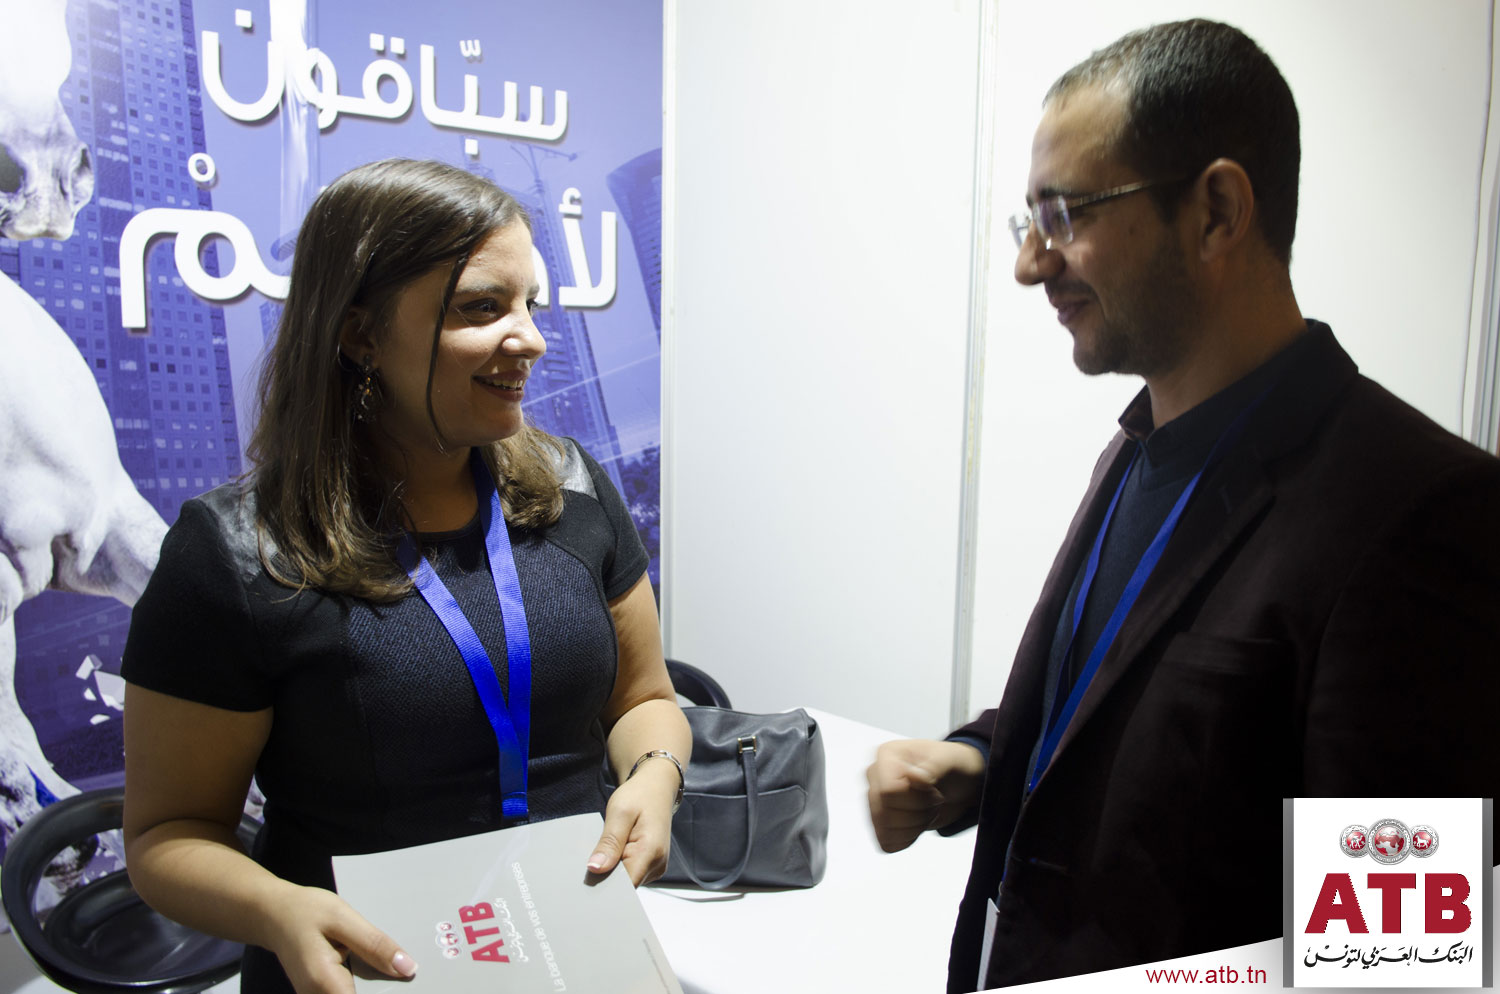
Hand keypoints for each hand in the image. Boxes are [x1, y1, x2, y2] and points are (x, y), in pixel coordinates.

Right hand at [265, 885, 417, 993]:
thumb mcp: (343, 919)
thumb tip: (408, 969)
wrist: (272, 915)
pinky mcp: (320, 993)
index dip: (391, 993)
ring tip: (398, 963)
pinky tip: (378, 963)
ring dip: (378, 984)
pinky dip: (367, 981)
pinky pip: (349, 991)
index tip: (413, 983)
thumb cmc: (305, 912)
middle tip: (408, 966)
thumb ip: (375, 945)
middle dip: (386, 986)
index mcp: (325, 983)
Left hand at [589, 759, 678, 884]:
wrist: (656, 787)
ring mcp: (655, 867)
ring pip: (626, 881)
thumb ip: (609, 843)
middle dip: (606, 876)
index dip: (605, 885)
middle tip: (594, 856)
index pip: (626, 886)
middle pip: (625, 886)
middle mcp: (657, 864)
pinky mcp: (650, 866)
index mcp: (651, 851)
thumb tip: (595, 868)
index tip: (588, 878)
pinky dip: (618, 866)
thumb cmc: (640, 795)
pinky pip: (629, 874)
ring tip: (608, 848)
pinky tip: (614, 851)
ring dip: (612, 869)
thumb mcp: (619, 813)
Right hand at [866, 739, 984, 852]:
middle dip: (919, 813)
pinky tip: (918, 822)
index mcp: (887, 755)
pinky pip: (887, 842)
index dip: (916, 799)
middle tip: (935, 800)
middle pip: (886, 813)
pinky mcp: (881, 822)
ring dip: (915, 827)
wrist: (957, 784)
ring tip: (927, 809)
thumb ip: (933, 768)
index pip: (888, 791)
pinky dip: (908, 838)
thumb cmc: (951, 767)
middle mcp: (875, 777)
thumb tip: (913, 778)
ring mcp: (875, 800)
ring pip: (885, 830)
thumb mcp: (949, 761)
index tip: (933, 790)